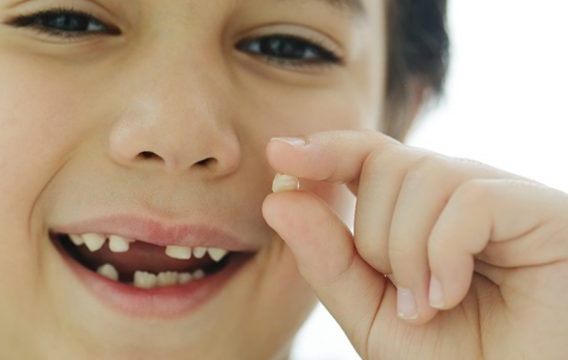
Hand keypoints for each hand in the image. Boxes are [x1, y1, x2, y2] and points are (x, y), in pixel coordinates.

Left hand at [262, 130, 567, 358]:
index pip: (368, 156)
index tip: (278, 153)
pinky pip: (468, 200)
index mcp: (421, 213)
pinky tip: (451, 294)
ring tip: (428, 306)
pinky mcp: (542, 210)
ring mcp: (504, 198)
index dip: (325, 149)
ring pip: (424, 176)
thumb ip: (327, 260)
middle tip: (403, 301)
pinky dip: (444, 253)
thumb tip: (278, 198)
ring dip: (408, 253)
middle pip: (388, 163)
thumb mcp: (371, 314)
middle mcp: (460, 196)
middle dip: (376, 238)